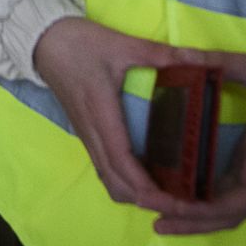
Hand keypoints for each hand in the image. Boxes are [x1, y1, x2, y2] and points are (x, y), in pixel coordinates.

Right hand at [32, 18, 190, 214]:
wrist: (42, 41)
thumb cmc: (80, 43)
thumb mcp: (123, 45)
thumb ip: (163, 55)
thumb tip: (203, 60)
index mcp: (102, 114)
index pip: (123, 163)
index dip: (149, 188)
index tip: (177, 201)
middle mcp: (93, 133)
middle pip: (116, 183)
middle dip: (149, 201)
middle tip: (185, 204)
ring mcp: (87, 136)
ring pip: (109, 181)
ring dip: (137, 195)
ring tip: (170, 195)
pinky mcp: (86, 134)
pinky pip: (106, 170)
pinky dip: (127, 183)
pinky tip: (150, 178)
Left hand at [152, 50, 245, 235]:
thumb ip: (218, 62)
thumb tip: (175, 53)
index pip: (240, 199)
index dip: (206, 209)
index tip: (172, 204)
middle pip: (230, 214)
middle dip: (193, 221)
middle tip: (153, 218)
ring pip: (233, 209)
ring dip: (200, 219)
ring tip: (162, 219)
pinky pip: (235, 196)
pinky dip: (210, 205)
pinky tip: (183, 200)